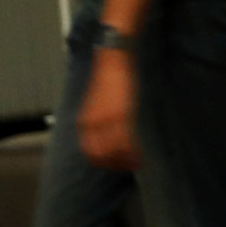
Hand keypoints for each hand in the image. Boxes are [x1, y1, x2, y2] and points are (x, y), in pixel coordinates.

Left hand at [79, 46, 139, 169]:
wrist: (114, 59)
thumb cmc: (107, 79)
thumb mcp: (95, 104)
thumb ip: (97, 120)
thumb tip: (105, 137)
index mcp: (84, 122)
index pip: (90, 152)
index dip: (103, 162)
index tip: (114, 164)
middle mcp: (93, 124)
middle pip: (102, 156)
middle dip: (116, 164)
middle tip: (128, 167)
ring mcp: (108, 121)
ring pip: (116, 152)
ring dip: (127, 161)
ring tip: (137, 163)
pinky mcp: (123, 115)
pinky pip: (128, 141)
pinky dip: (135, 152)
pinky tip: (141, 154)